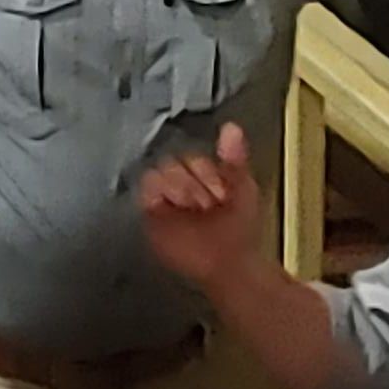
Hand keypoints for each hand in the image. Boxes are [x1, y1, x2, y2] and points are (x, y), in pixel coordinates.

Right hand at [140, 122, 262, 287]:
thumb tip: (231, 127)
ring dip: (180, 188)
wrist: (228, 262)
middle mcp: (184, 187)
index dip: (206, 170)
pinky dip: (159, 193)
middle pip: (175, 160)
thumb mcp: (243, 187)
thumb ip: (235, 156)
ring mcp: (167, 200)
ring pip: (161, 170)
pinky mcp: (151, 215)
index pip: (193, 156)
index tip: (220, 190)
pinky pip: (145, 188)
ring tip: (192, 208)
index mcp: (205, 178)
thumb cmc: (241, 231)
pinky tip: (175, 204)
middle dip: (193, 180)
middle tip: (206, 203)